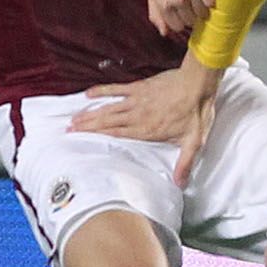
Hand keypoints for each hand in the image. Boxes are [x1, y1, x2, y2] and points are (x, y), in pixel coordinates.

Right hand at [70, 60, 219, 186]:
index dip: (98, 136)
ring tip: (74, 118)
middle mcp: (137, 115)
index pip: (117, 134)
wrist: (197, 83)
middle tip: (69, 130)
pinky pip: (117, 89)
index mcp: (147, 130)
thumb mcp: (194, 141)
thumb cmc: (196, 111)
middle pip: (107, 122)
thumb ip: (185, 163)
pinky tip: (89, 94)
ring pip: (108, 108)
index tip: (81, 139)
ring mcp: (137, 100)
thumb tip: (180, 184)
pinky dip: (102, 91)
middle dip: (87, 126)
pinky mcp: (140, 86)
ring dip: (90, 113)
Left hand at [147, 0, 218, 37]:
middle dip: (193, 14)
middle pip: (190, 21)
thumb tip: (164, 33)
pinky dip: (212, 0)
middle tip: (194, 0)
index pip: (177, 26)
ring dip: (204, 8)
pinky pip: (211, 3)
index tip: (186, 10)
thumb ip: (155, 13)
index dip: (183, 20)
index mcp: (162, 0)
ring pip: (202, 14)